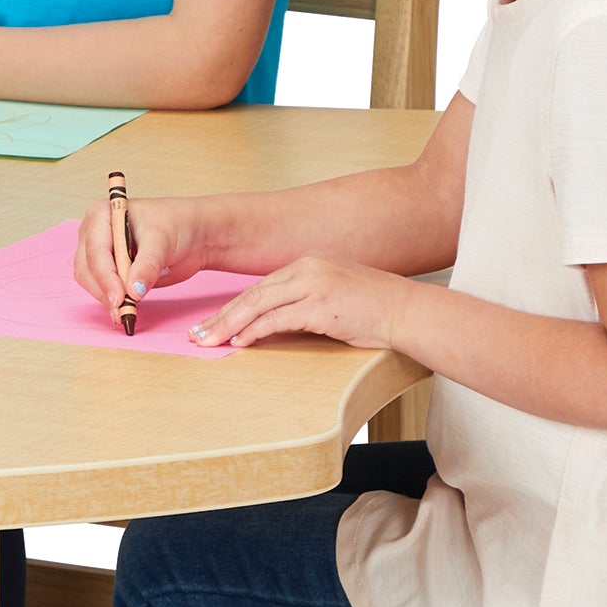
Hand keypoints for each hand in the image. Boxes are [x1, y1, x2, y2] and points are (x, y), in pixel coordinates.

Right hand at [72, 191, 220, 312]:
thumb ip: (146, 266)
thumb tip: (133, 291)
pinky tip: (127, 310)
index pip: (96, 250)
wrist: (193, 234)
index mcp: (101, 215)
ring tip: (127, 313)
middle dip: (104, 290)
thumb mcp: (162, 242)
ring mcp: (99, 252)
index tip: (120, 298)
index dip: (106, 276)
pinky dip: (112, 300)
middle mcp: (94, 232)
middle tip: (123, 311)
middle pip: (87, 268)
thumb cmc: (176, 224)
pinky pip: (101, 289)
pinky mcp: (109, 269)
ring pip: (90, 281)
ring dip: (106, 299)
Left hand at [189, 254, 413, 350]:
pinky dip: (255, 331)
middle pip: (252, 294)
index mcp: (309, 263)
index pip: (260, 287)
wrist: (409, 311)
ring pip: (258, 304)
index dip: (232, 307)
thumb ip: (305, 304)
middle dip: (221, 316)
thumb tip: (275, 324)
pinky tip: (239, 343)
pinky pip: (278, 318)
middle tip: (197, 335)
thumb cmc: (376, 309)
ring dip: (229, 325)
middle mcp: (308, 268)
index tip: (211, 323)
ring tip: (208, 342)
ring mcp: (314, 285)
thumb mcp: (335, 297)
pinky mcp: (321, 305)